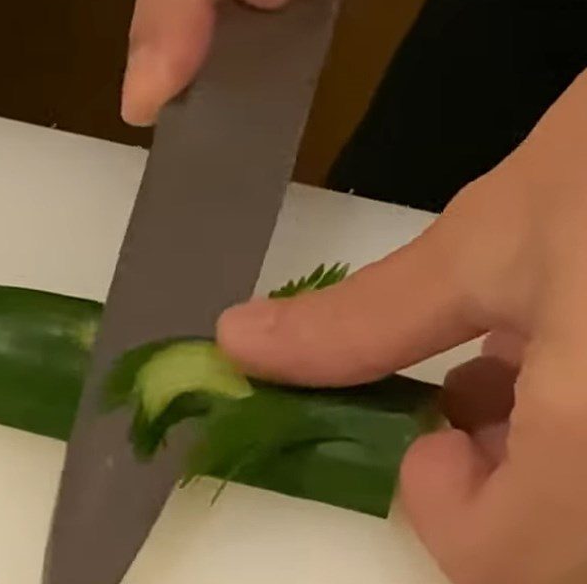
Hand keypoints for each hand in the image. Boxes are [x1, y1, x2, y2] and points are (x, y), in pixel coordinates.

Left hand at [218, 70, 586, 583]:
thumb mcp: (489, 241)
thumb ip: (365, 321)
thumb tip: (241, 343)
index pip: (495, 563)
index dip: (436, 498)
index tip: (425, 418)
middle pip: (550, 552)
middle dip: (496, 486)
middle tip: (474, 395)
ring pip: (583, 517)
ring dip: (541, 465)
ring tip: (526, 360)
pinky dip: (578, 438)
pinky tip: (572, 347)